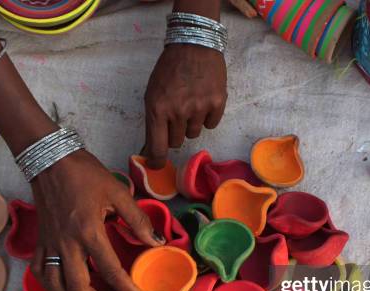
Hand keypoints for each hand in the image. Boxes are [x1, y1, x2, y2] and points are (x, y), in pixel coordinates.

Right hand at [30, 150, 162, 290]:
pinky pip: (40, 271)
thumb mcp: (118, 192)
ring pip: (55, 285)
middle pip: (78, 287)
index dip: (126, 289)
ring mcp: (50, 244)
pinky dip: (50, 288)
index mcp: (88, 231)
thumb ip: (137, 219)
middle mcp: (67, 243)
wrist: (49, 159)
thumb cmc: (85, 174)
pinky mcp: (41, 240)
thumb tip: (156, 242)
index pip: (110, 270)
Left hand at [144, 44, 226, 168]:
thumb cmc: (169, 70)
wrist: (194, 44)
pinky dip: (207, 116)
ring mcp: (199, 108)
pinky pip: (211, 124)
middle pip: (176, 142)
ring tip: (190, 102)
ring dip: (190, 123)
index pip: (157, 147)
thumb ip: (153, 121)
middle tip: (176, 113)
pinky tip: (203, 100)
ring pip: (193, 134)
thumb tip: (152, 150)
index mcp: (157, 108)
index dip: (157, 161)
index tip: (157, 166)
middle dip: (174, 132)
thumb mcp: (152, 93)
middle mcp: (178, 111)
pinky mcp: (217, 103)